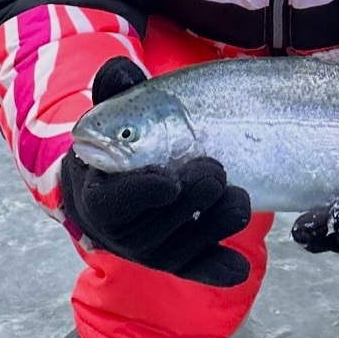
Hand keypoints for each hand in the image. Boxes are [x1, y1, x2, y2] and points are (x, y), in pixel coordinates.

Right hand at [61, 58, 251, 286]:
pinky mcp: (180, 258)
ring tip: (237, 195)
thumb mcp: (113, 112)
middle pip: (161, 227)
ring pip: (188, 246)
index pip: (117, 205)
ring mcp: (154, 249)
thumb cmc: (120, 141)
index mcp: (101, 197)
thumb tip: (121, 67)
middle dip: (194, 198)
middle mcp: (125, 233)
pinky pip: (198, 270)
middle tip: (214, 169)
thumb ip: (115, 89)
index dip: (143, 195)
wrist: (119, 180)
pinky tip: (237, 267)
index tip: (170, 182)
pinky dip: (218, 270)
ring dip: (217, 223)